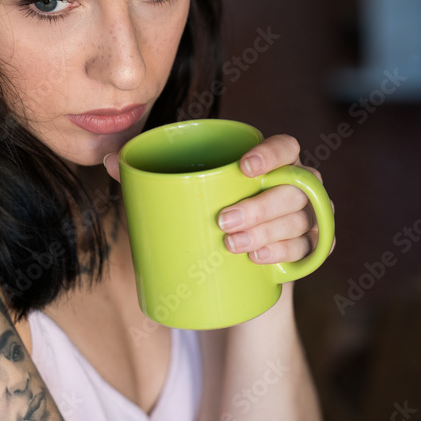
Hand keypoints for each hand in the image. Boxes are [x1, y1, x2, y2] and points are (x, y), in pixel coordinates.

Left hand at [103, 133, 335, 265]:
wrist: (232, 273)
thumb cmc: (207, 217)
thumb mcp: (179, 197)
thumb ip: (149, 175)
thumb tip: (110, 160)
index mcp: (271, 164)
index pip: (286, 147)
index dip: (271, 154)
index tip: (243, 168)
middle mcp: (297, 187)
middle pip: (292, 188)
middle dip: (260, 207)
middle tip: (223, 222)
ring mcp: (307, 220)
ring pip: (300, 221)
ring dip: (270, 233)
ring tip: (233, 246)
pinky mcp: (306, 253)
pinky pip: (310, 252)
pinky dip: (287, 255)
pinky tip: (261, 260)